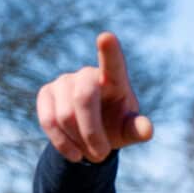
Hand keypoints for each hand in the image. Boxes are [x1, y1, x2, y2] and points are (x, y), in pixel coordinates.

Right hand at [36, 31, 152, 162]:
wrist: (93, 134)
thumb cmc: (117, 125)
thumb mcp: (130, 130)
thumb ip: (138, 129)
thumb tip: (148, 130)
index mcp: (115, 79)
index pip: (113, 63)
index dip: (109, 51)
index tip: (107, 38)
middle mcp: (87, 74)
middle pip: (84, 99)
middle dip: (92, 133)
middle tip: (102, 155)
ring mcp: (64, 81)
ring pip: (65, 115)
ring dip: (79, 142)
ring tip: (91, 154)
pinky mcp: (46, 93)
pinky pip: (48, 120)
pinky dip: (62, 143)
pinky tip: (74, 154)